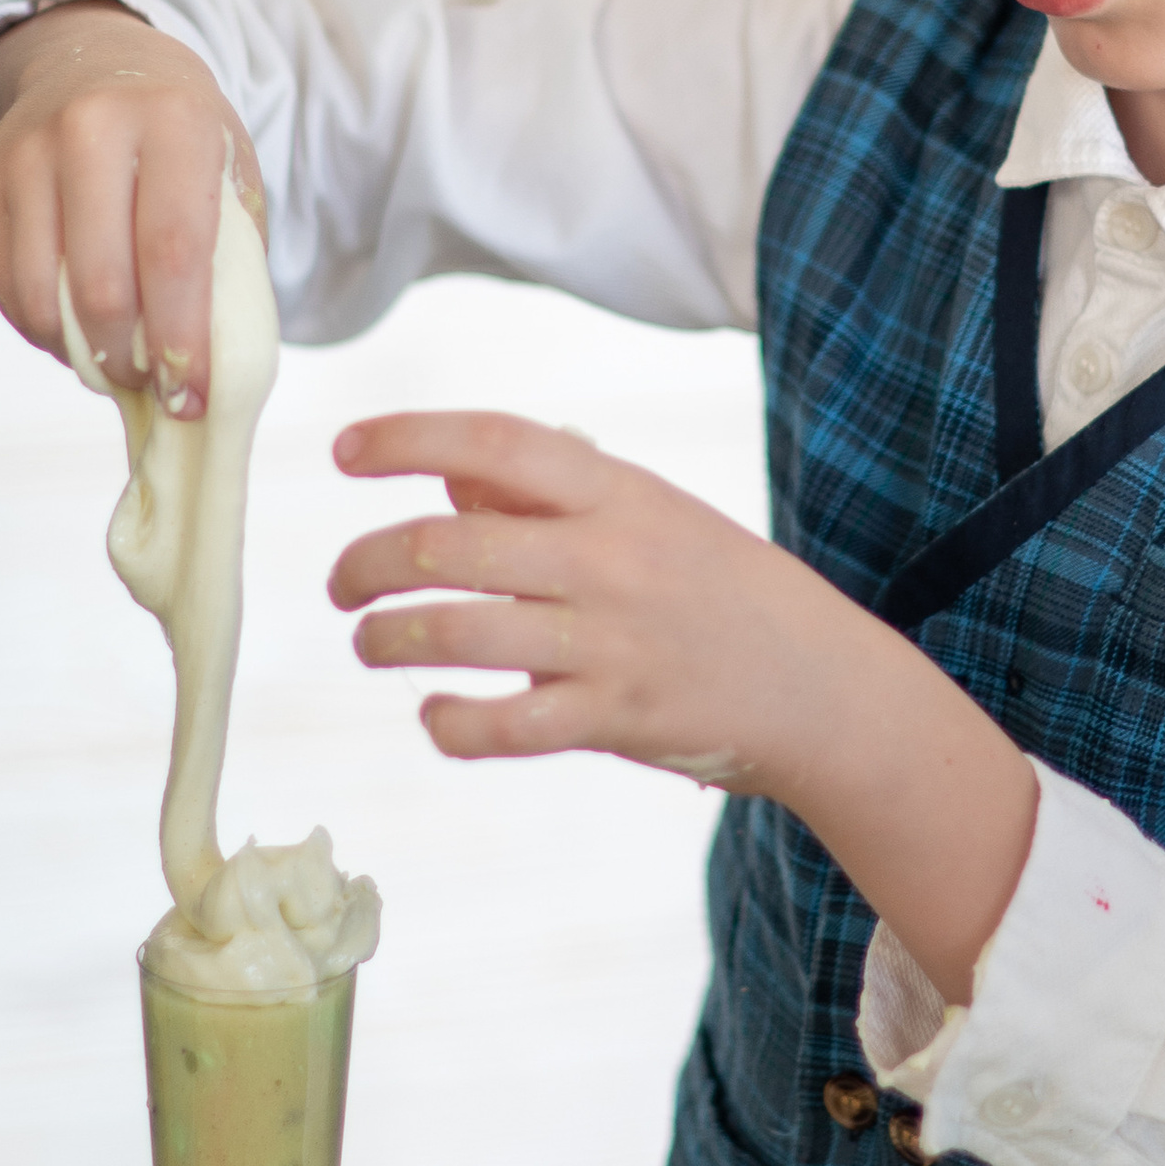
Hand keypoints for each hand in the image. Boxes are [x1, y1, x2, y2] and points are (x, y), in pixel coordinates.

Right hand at [0, 1, 264, 409]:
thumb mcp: (230, 173)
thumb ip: (230, 259)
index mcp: (175, 123)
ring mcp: (28, 151)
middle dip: (128, 359)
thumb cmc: (183, 137)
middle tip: (151, 386)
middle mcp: (93, 127)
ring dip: (80, 353)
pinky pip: (6, 285)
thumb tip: (213, 367)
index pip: (173, 252)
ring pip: (42, 294)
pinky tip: (75, 334)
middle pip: (102, 282)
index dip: (181, 338)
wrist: (96, 60)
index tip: (191, 397)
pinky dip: (41, 330)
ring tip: (115, 363)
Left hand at [329, 409, 1038, 1002]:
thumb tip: (449, 478)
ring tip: (371, 642)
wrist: (822, 686)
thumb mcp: (651, 515)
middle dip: (366, 563)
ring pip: (457, 634)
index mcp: (618, 492)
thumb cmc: (721, 590)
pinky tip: (435, 714)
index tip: (344, 450)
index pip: (494, 443)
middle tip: (342, 583)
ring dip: (388, 639)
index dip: (406, 438)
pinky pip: (502, 726)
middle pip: (447, 546)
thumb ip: (551, 496)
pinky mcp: (615, 719)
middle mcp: (610, 558)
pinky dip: (447, 722)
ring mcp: (611, 642)